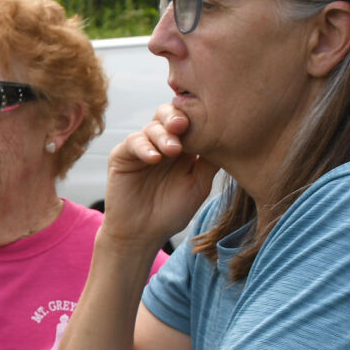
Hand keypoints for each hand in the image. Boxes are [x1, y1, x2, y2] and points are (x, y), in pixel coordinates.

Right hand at [101, 102, 220, 248]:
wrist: (142, 234)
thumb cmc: (172, 211)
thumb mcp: (198, 185)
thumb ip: (209, 161)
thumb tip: (227, 137)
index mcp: (183, 146)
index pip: (189, 121)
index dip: (196, 118)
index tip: (206, 123)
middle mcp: (162, 142)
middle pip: (168, 115)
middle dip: (176, 117)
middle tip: (184, 125)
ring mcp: (141, 147)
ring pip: (152, 127)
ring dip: (163, 135)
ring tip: (173, 151)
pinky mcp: (122, 155)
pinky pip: (133, 142)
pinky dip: (144, 147)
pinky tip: (155, 158)